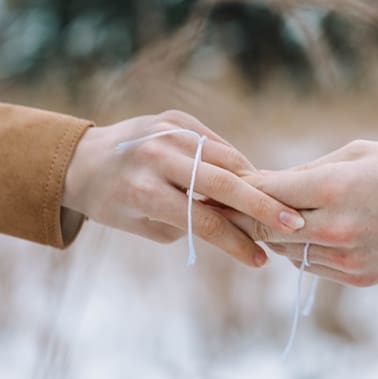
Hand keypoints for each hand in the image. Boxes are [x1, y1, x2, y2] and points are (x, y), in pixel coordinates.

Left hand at [61, 110, 305, 266]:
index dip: (234, 243)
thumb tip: (240, 225)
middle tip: (295, 223)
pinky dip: (237, 163)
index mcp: (142, 190)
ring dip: (256, 182)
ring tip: (281, 204)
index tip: (260, 260)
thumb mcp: (145, 225)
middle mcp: (156, 156)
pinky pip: (217, 143)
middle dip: (262, 206)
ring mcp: (167, 131)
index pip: (201, 220)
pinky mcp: (175, 118)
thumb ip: (189, 224)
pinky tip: (255, 182)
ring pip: (226, 158)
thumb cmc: (115, 203)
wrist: (82, 159)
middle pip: (222, 183)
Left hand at [226, 140, 377, 284]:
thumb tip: (270, 183)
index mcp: (334, 187)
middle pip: (267, 228)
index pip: (267, 191)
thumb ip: (311, 170)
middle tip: (231, 206)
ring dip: (274, 237)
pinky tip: (302, 236)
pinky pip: (313, 268)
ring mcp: (347, 258)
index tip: (228, 181)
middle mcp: (336, 227)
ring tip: (264, 220)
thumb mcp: (360, 153)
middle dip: (248, 216)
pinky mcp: (359, 278)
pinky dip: (302, 252)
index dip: (243, 187)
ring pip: (287, 253)